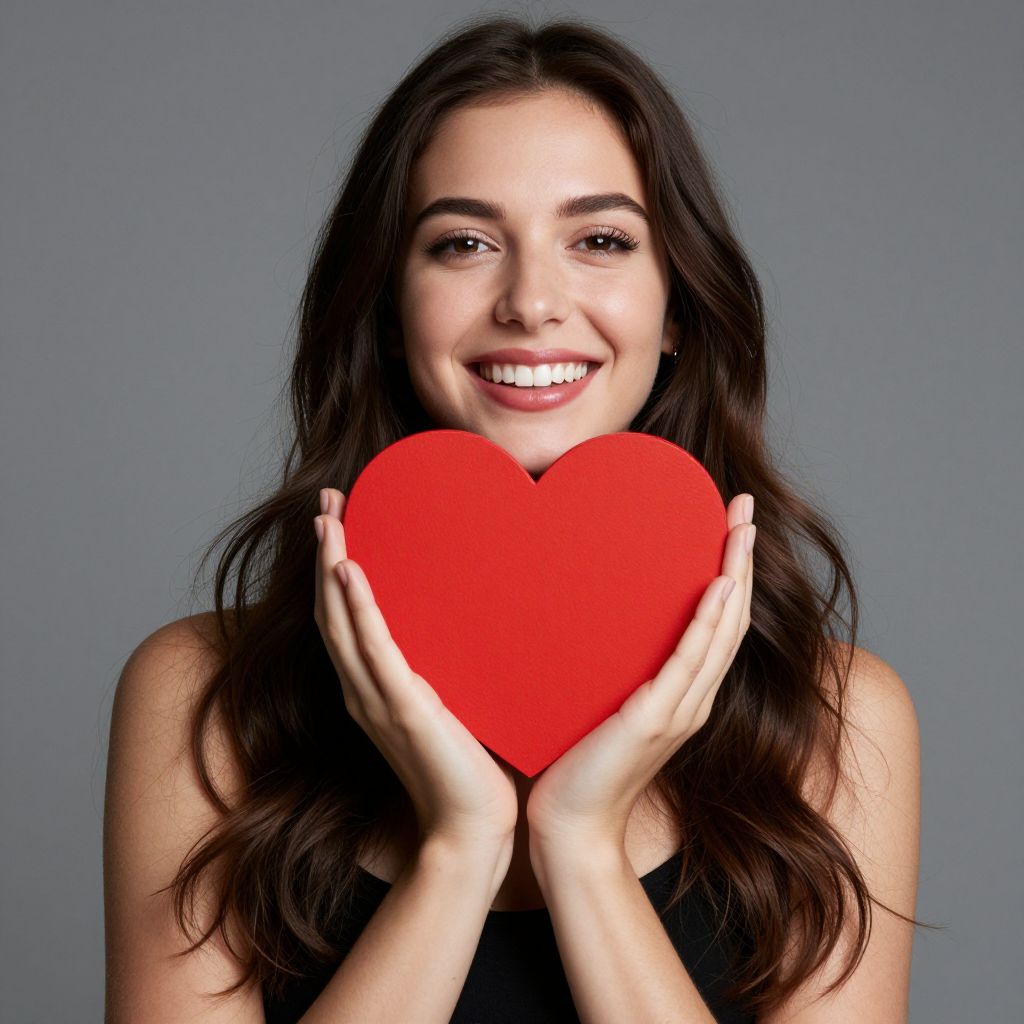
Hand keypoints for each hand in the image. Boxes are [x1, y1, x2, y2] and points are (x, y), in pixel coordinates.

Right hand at [314, 487, 518, 849]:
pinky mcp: (402, 709)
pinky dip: (357, 609)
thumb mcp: (448, 705)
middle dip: (326, 551)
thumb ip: (438, 670)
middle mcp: (363, 689)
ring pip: (340, 621)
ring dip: (330, 565)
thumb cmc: (467, 768)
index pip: (343, 616)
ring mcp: (377, 699)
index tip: (339, 519)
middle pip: (331, 608)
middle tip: (327, 501)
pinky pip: (373, 650)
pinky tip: (349, 570)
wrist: (472, 826)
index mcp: (373, 687)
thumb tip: (462, 625)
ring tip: (329, 518)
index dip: (333, 567)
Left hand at [525, 492, 755, 854]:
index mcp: (682, 694)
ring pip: (721, 633)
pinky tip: (718, 585)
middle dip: (741, 559)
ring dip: (735, 576)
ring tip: (742, 528)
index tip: (732, 524)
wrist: (569, 826)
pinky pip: (690, 663)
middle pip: (731, 618)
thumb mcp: (603, 704)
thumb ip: (614, 669)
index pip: (718, 623)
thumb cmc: (577, 764)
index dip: (732, 572)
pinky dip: (709, 622)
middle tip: (743, 507)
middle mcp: (691, 699)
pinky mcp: (654, 719)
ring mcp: (678, 710)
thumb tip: (591, 618)